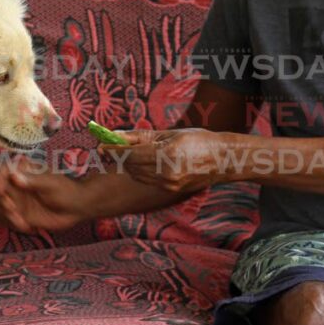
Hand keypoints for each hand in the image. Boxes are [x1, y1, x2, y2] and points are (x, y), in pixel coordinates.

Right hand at [0, 156, 87, 233]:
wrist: (77, 208)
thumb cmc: (66, 190)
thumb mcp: (51, 184)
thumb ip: (33, 181)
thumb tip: (14, 176)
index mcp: (22, 171)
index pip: (1, 172)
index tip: (1, 190)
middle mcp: (14, 184)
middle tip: (12, 209)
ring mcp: (15, 199)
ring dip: (5, 215)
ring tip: (22, 222)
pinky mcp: (18, 214)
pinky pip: (5, 219)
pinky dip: (12, 225)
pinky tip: (28, 227)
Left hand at [99, 127, 224, 192]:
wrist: (223, 160)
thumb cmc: (197, 140)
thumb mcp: (169, 133)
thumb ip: (140, 136)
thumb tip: (116, 135)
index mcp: (166, 154)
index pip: (130, 154)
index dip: (113, 150)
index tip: (100, 145)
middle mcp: (166, 173)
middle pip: (131, 166)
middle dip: (118, 156)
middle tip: (109, 146)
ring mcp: (169, 185)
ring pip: (137, 175)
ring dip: (128, 164)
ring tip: (124, 152)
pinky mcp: (171, 191)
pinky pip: (147, 180)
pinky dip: (139, 171)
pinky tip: (140, 162)